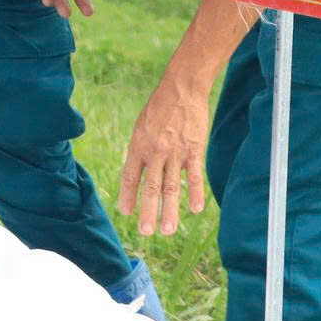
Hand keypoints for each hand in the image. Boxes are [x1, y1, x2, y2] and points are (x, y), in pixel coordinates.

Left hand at [118, 68, 212, 235]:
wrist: (182, 88)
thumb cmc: (159, 107)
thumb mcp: (141, 126)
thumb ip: (140, 150)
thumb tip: (137, 172)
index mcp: (138, 146)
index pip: (130, 176)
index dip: (128, 196)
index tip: (126, 212)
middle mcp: (155, 152)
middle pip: (151, 187)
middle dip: (148, 211)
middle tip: (146, 232)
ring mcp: (175, 152)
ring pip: (172, 187)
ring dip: (169, 210)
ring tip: (167, 230)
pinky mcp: (194, 150)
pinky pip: (194, 175)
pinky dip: (194, 193)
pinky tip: (194, 210)